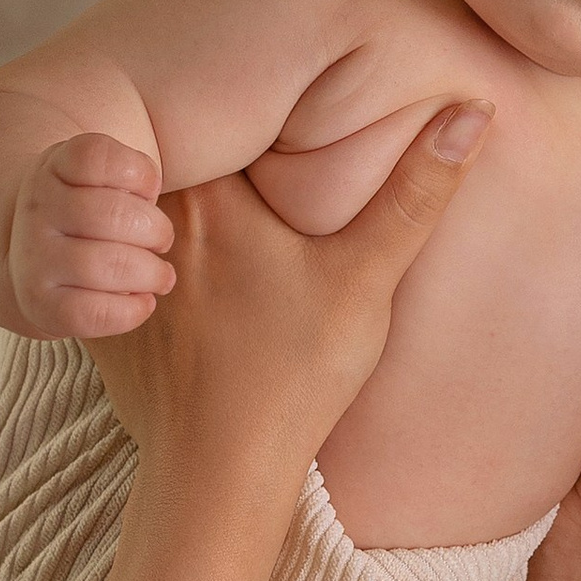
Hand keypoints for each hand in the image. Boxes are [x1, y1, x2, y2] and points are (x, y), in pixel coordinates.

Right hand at [9, 133, 177, 336]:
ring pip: (113, 265)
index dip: (140, 174)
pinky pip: (99, 312)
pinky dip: (133, 309)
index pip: (98, 156)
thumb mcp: (105, 175)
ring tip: (161, 274)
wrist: (29, 261)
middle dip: (156, 230)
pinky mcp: (41, 305)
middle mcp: (36, 208)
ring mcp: (34, 257)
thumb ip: (141, 167)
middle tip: (162, 240)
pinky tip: (141, 299)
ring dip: (152, 273)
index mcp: (54, 165)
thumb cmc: (94, 214)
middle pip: (117, 215)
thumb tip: (228, 131)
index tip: (149, 189)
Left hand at [85, 103, 488, 486]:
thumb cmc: (293, 374)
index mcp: (210, 191)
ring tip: (231, 230)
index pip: (228, 114)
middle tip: (270, 166)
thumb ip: (415, 193)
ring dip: (182, 206)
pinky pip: (125, 260)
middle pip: (188, 155)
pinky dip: (149, 259)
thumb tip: (472, 111)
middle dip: (225, 154)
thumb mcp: (365, 279)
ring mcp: (121, 265)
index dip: (264, 112)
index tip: (294, 120)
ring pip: (152, 209)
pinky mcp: (108, 311)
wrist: (217, 470)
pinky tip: (196, 292)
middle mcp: (152, 218)